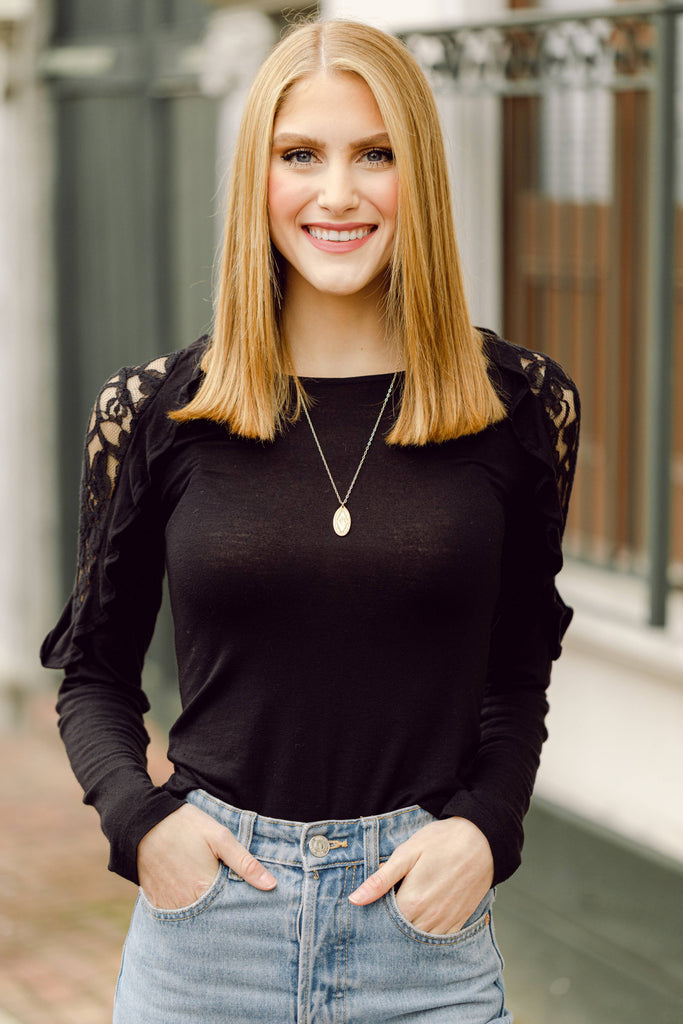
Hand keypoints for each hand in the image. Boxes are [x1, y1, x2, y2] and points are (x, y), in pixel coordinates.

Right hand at [136, 803, 275, 909]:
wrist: (143, 822)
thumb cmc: (185, 826)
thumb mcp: (220, 837)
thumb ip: (246, 863)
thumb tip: (271, 885)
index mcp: (205, 889)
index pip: (232, 912)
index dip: (243, 909)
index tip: (254, 909)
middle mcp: (186, 904)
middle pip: (213, 920)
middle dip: (225, 917)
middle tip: (234, 907)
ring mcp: (169, 906)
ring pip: (194, 922)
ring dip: (205, 917)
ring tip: (215, 905)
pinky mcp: (156, 904)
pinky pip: (175, 918)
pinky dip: (186, 914)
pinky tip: (194, 903)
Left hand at [348, 817, 492, 934]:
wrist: (483, 840)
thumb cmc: (442, 841)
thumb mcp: (407, 853)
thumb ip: (381, 879)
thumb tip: (355, 900)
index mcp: (412, 902)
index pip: (383, 924)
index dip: (373, 917)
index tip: (367, 909)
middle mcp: (430, 918)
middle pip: (400, 936)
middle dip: (389, 928)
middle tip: (381, 913)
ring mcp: (446, 922)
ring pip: (420, 942)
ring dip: (408, 934)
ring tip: (401, 917)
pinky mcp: (459, 921)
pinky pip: (440, 941)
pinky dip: (428, 936)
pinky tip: (421, 923)